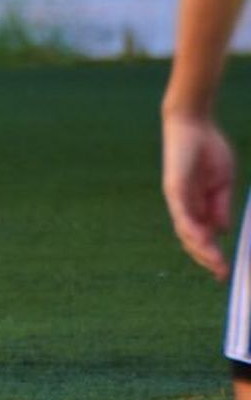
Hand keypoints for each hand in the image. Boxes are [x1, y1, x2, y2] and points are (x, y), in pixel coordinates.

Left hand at [162, 112, 235, 281]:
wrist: (195, 124)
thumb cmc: (208, 150)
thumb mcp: (222, 184)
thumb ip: (220, 207)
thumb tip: (222, 232)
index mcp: (197, 205)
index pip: (202, 237)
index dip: (212, 254)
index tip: (226, 270)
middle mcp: (184, 206)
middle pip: (192, 239)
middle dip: (208, 258)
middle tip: (222, 274)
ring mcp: (178, 198)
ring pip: (186, 231)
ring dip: (201, 249)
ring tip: (216, 264)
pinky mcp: (174, 188)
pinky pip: (181, 213)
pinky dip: (191, 228)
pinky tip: (201, 240)